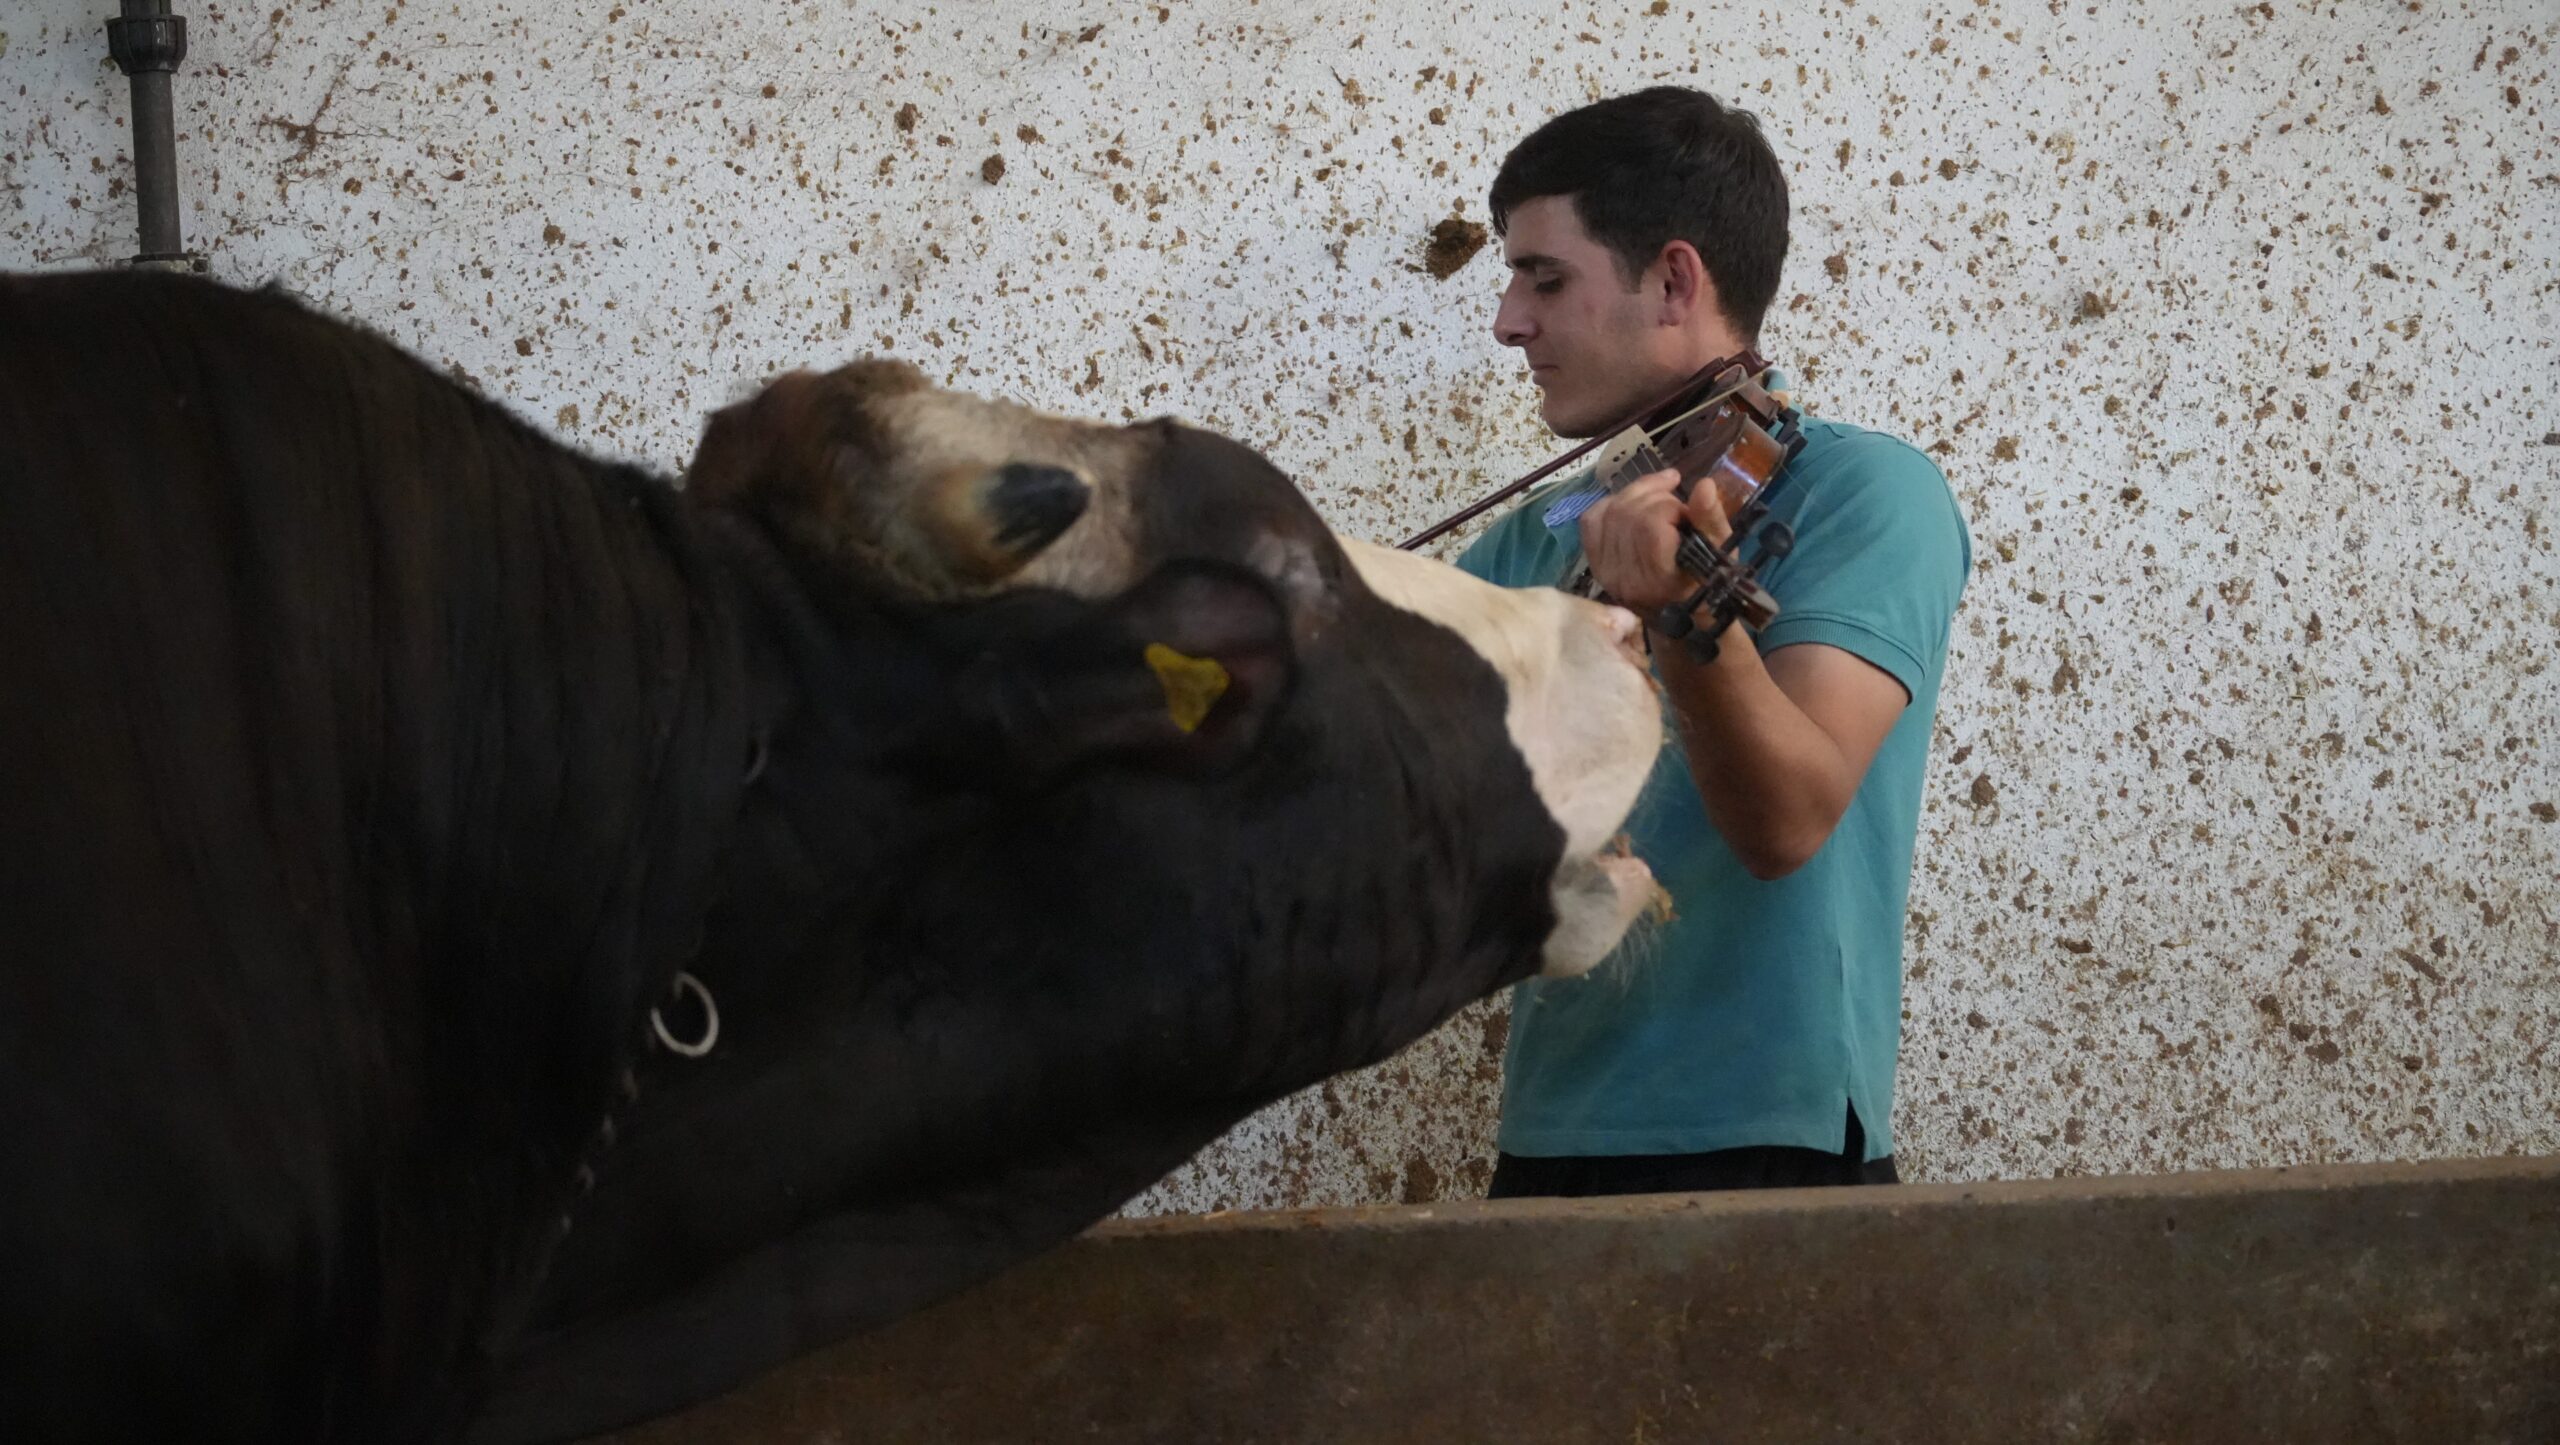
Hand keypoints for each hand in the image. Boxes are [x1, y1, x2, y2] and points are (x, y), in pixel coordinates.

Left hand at [1576, 467, 1731, 615]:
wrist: (1678, 608)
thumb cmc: (1704, 578)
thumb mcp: (1718, 549)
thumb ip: (1710, 518)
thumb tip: (1705, 485)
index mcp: (1658, 578)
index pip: (1651, 525)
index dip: (1672, 507)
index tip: (1688, 515)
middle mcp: (1625, 576)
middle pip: (1630, 513)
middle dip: (1658, 497)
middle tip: (1678, 508)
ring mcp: (1604, 569)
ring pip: (1612, 510)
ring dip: (1639, 495)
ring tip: (1662, 500)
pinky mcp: (1594, 560)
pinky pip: (1592, 518)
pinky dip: (1613, 504)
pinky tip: (1633, 505)